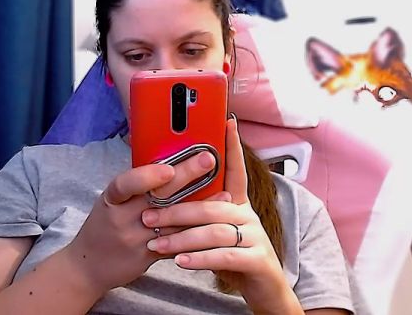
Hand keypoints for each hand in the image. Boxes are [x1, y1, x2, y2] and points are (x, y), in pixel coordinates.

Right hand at [62, 148, 220, 293]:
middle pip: (156, 197)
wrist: (88, 267)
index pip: (125, 184)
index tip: (168, 168)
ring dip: (200, 206)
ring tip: (224, 194)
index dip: (146, 176)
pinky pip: (174, 244)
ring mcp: (135, 240)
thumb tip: (167, 161)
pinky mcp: (147, 257)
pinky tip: (213, 223)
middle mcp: (122, 218)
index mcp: (112, 199)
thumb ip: (135, 186)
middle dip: (185, 175)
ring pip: (171, 222)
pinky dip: (194, 232)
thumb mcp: (111, 202)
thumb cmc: (104, 226)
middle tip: (208, 159)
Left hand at [141, 115, 291, 310]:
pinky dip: (200, 258)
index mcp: (239, 203)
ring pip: (216, 231)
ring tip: (156, 243)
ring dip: (182, 237)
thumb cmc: (234, 255)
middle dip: (177, 209)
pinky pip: (225, 256)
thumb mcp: (217, 229)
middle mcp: (249, 215)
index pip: (235, 169)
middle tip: (148, 216)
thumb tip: (170, 193)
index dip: (232, 146)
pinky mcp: (258, 260)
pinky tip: (180, 260)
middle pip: (213, 205)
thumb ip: (202, 211)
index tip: (226, 122)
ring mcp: (256, 237)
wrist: (263, 289)